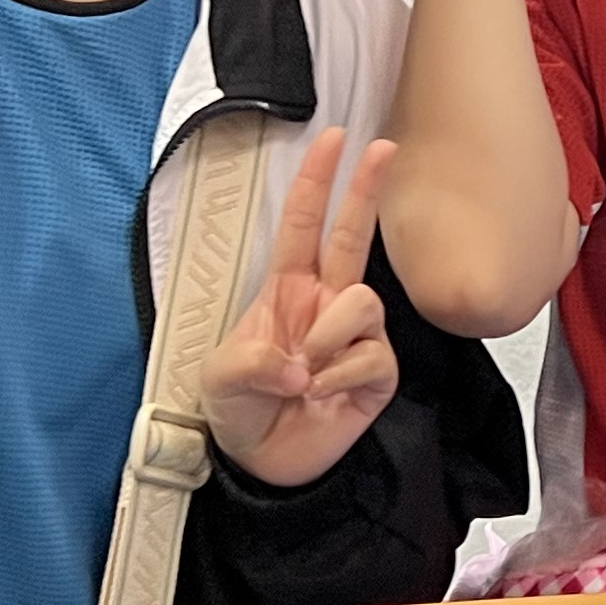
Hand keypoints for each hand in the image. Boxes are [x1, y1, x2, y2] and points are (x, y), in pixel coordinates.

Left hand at [206, 133, 401, 489]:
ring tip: (305, 374)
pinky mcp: (377, 373)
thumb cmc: (240, 411)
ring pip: (363, 302)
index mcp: (287, 290)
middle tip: (384, 148)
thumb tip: (301, 362)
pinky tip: (321, 395)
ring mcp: (355, 337)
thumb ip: (254, 360)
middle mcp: (326, 304)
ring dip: (329, 338)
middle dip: (366, 189)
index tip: (333, 139)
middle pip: (354, 234)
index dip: (317, 181)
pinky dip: (339, 377)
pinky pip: (371, 356)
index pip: (303, 224)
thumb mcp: (221, 379)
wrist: (264, 465)